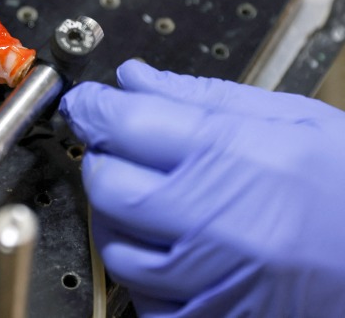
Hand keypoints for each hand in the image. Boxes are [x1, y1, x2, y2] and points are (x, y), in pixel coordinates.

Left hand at [59, 60, 344, 316]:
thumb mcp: (289, 120)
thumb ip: (200, 97)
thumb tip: (134, 80)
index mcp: (233, 156)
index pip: (125, 123)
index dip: (94, 108)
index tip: (88, 104)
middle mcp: (214, 222)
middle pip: (107, 186)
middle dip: (105, 162)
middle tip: (126, 153)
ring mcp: (209, 280)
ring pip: (114, 245)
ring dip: (121, 217)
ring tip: (162, 203)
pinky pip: (142, 297)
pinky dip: (146, 270)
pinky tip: (178, 250)